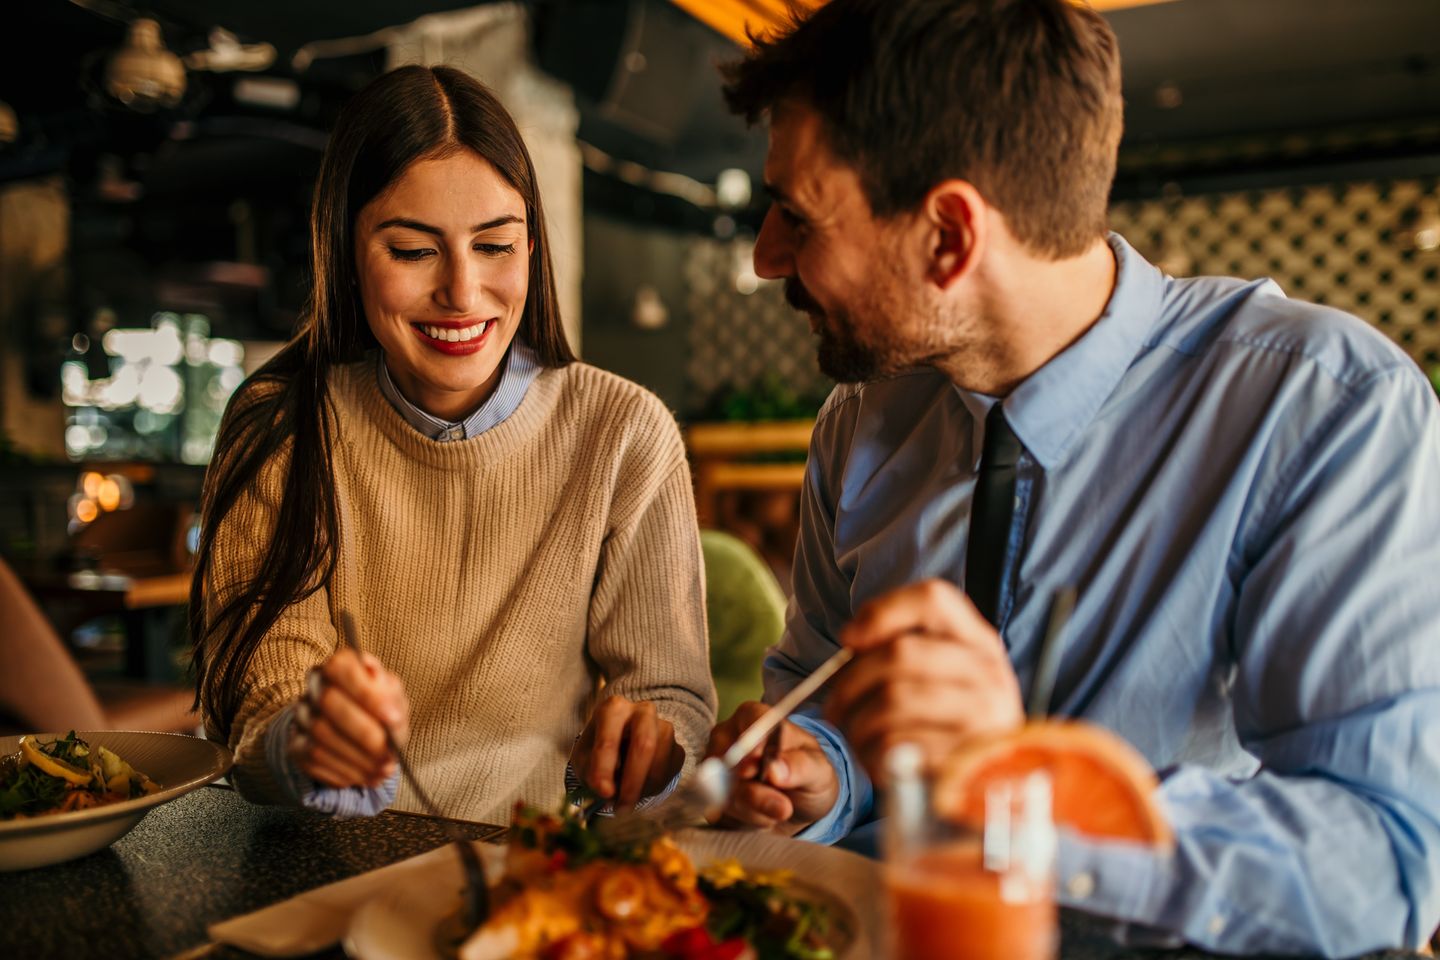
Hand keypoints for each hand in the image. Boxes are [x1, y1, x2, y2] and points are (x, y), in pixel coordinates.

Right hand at [291, 649, 409, 788]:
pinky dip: (345, 771)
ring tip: (384, 770)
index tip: (393, 718)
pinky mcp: (295, 746)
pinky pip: (314, 759)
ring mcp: (301, 716)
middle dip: (364, 733)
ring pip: (321, 735)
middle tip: (389, 754)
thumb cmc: (380, 707)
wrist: (355, 730)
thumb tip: (390, 711)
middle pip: (328, 703)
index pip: (341, 668)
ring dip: (358, 757)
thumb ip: (393, 701)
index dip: (367, 694)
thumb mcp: (393, 697)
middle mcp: (314, 686)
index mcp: (339, 664)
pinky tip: (367, 776)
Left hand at [572, 695, 684, 810]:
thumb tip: (607, 792)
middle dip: (632, 781)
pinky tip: (639, 788)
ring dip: (642, 789)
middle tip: (621, 808)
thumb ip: (592, 773)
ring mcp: (665, 728)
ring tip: (625, 799)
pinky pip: (670, 774)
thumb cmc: (599, 753)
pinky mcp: (678, 748)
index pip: (610, 737)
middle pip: (644, 744)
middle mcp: (643, 712)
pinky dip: (652, 789)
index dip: (605, 767)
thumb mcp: (585, 760)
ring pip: (660, 763)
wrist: (623, 750)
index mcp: (614, 708)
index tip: (602, 792)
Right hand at [705, 702, 838, 835]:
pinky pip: (719, 810)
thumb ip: (801, 766)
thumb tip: (774, 770)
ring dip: (754, 809)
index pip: (748, 720)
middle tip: (783, 808)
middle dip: (754, 791)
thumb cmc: (809, 776)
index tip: (758, 768)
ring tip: (778, 810)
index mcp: (755, 717)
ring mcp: (714, 766)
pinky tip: (762, 817)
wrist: (799, 806)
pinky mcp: (709, 795)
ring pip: (722, 789)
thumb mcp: (819, 771)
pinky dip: (744, 820)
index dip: (752, 745)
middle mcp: (728, 737)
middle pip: (728, 759)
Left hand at [825, 579, 1022, 785]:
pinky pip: (897, 743)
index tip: (848, 638)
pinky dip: (871, 752)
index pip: (934, 599)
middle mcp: (990, 673)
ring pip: (892, 698)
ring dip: (856, 720)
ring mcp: (984, 716)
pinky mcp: (965, 759)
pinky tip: (874, 759)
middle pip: (900, 652)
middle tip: (833, 706)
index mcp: (980, 643)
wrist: (983, 793)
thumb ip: (902, 651)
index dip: (883, 611)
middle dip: (850, 681)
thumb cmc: (945, 730)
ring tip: (853, 734)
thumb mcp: (939, 680)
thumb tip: (852, 639)